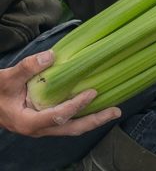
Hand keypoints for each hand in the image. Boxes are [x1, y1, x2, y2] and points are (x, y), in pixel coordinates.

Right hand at [0, 50, 120, 136]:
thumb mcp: (8, 78)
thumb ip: (27, 67)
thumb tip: (50, 56)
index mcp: (28, 121)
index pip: (56, 117)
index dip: (75, 106)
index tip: (92, 92)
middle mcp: (39, 128)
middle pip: (71, 128)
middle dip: (95, 120)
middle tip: (116, 111)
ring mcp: (44, 126)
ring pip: (72, 127)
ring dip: (93, 119)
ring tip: (113, 110)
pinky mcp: (48, 121)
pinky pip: (69, 121)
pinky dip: (84, 115)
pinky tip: (96, 105)